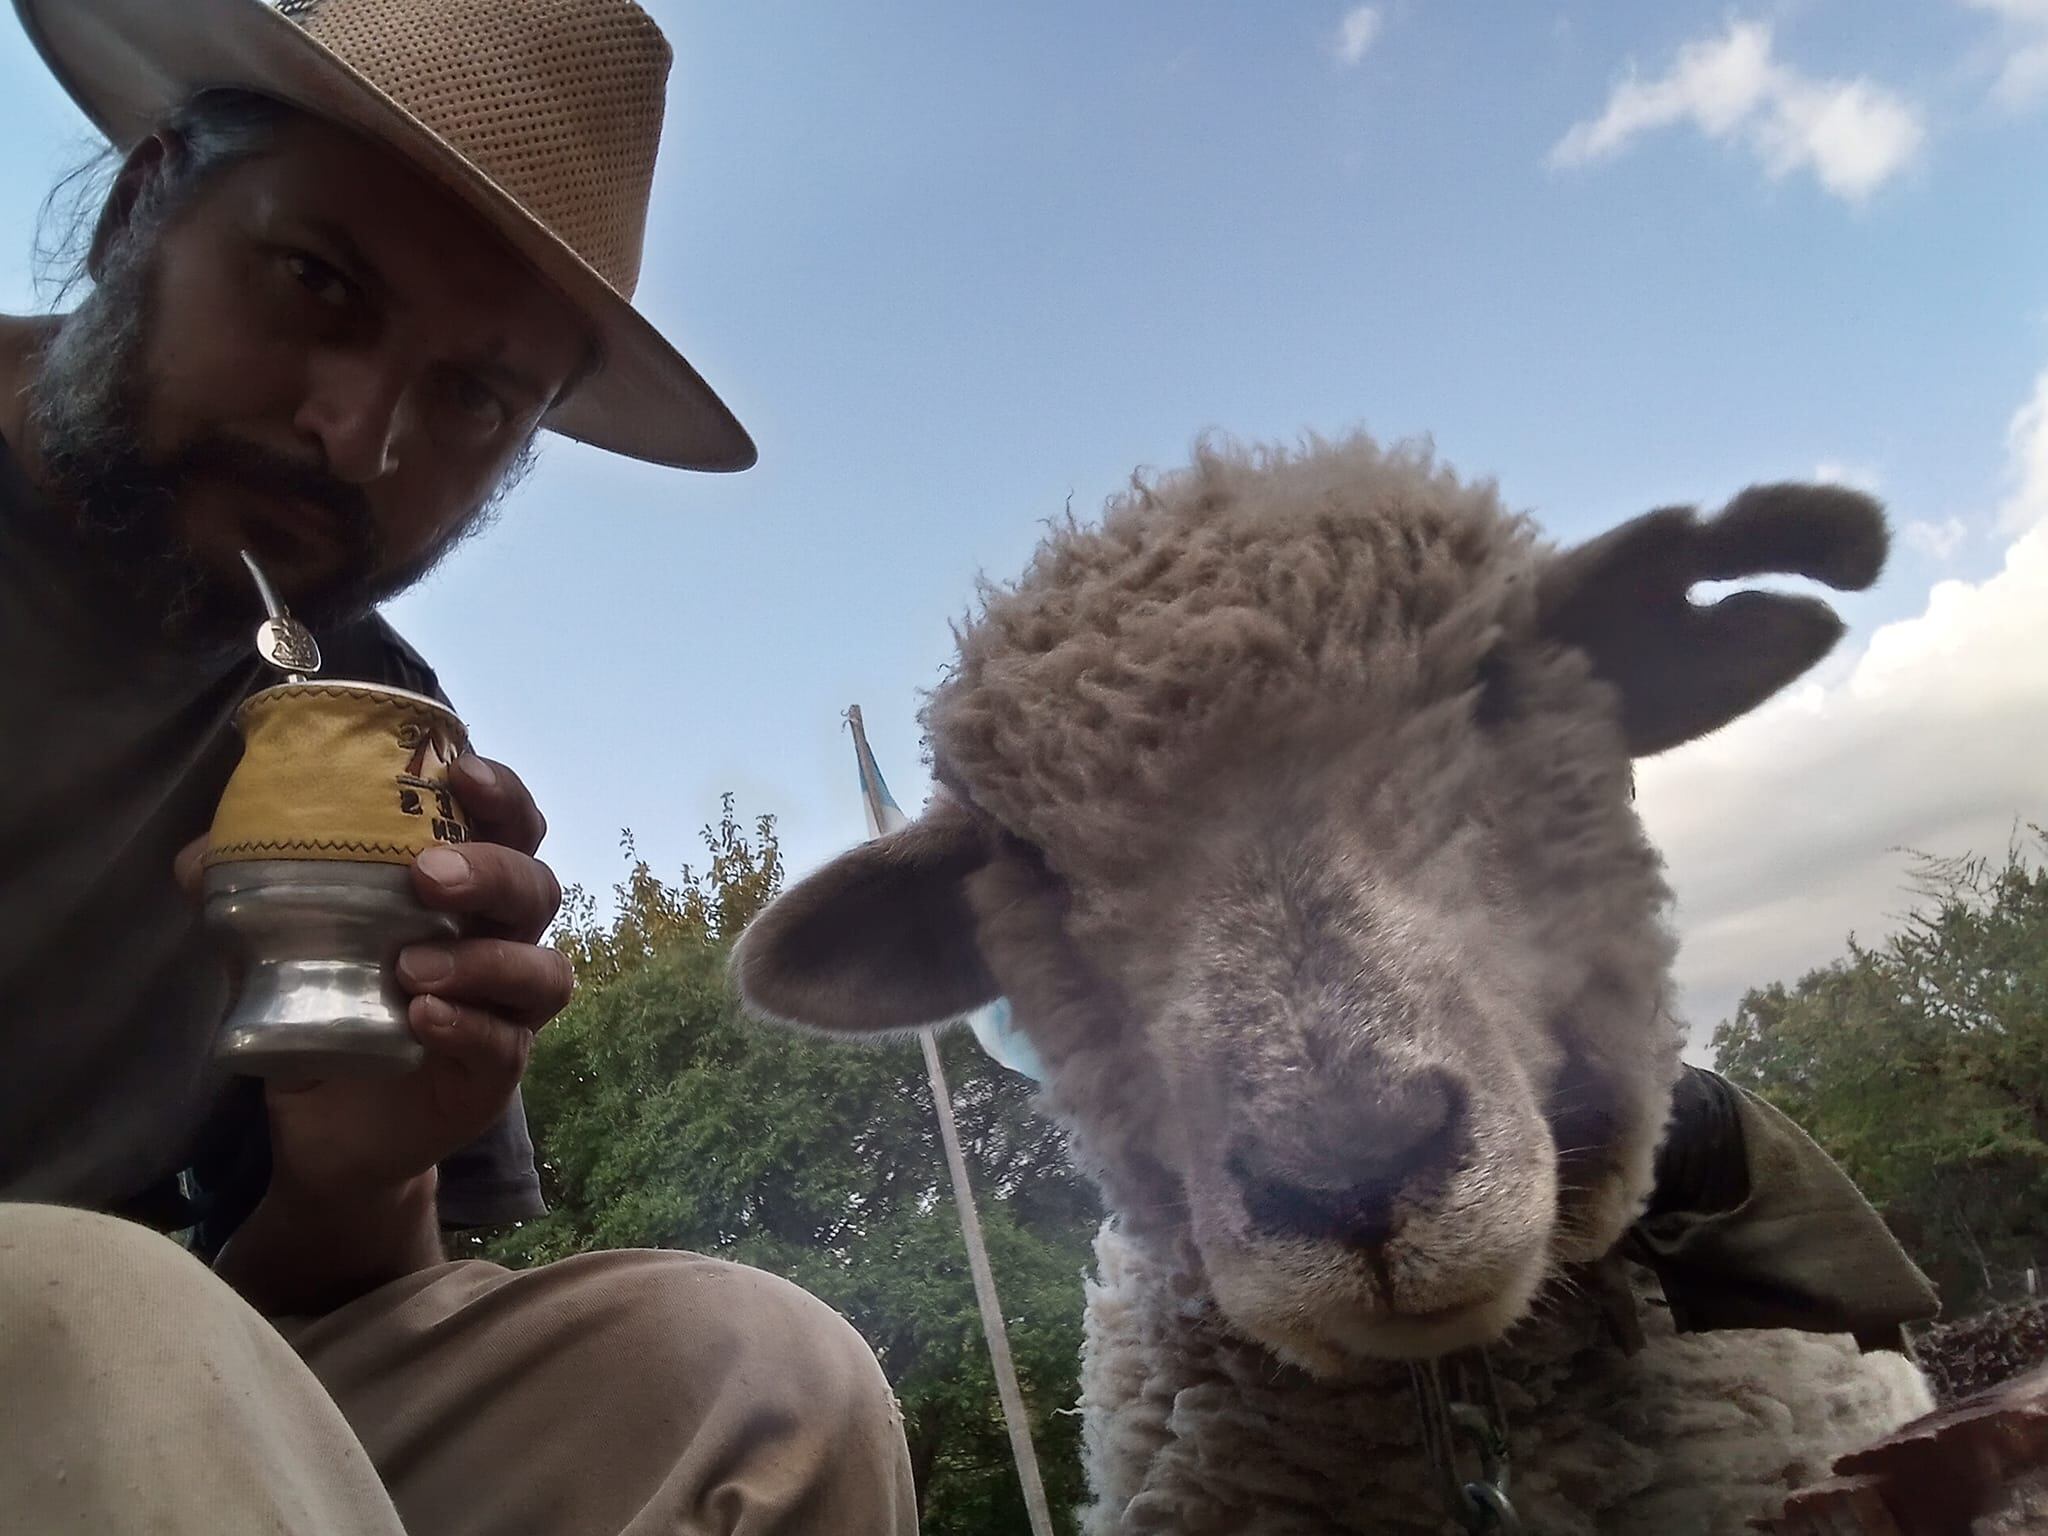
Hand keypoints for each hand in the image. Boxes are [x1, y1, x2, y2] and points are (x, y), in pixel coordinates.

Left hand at [179, 753, 572, 1203]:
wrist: (324, 1124)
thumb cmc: (323, 1010)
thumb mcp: (277, 946)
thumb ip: (249, 896)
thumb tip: (202, 855)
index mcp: (465, 890)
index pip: (510, 826)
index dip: (503, 795)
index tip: (464, 773)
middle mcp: (500, 939)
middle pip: (537, 887)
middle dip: (491, 872)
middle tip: (427, 875)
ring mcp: (507, 1008)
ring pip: (541, 969)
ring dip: (484, 959)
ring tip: (410, 966)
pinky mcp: (497, 1069)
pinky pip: (505, 1042)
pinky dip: (468, 1025)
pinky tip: (421, 1019)